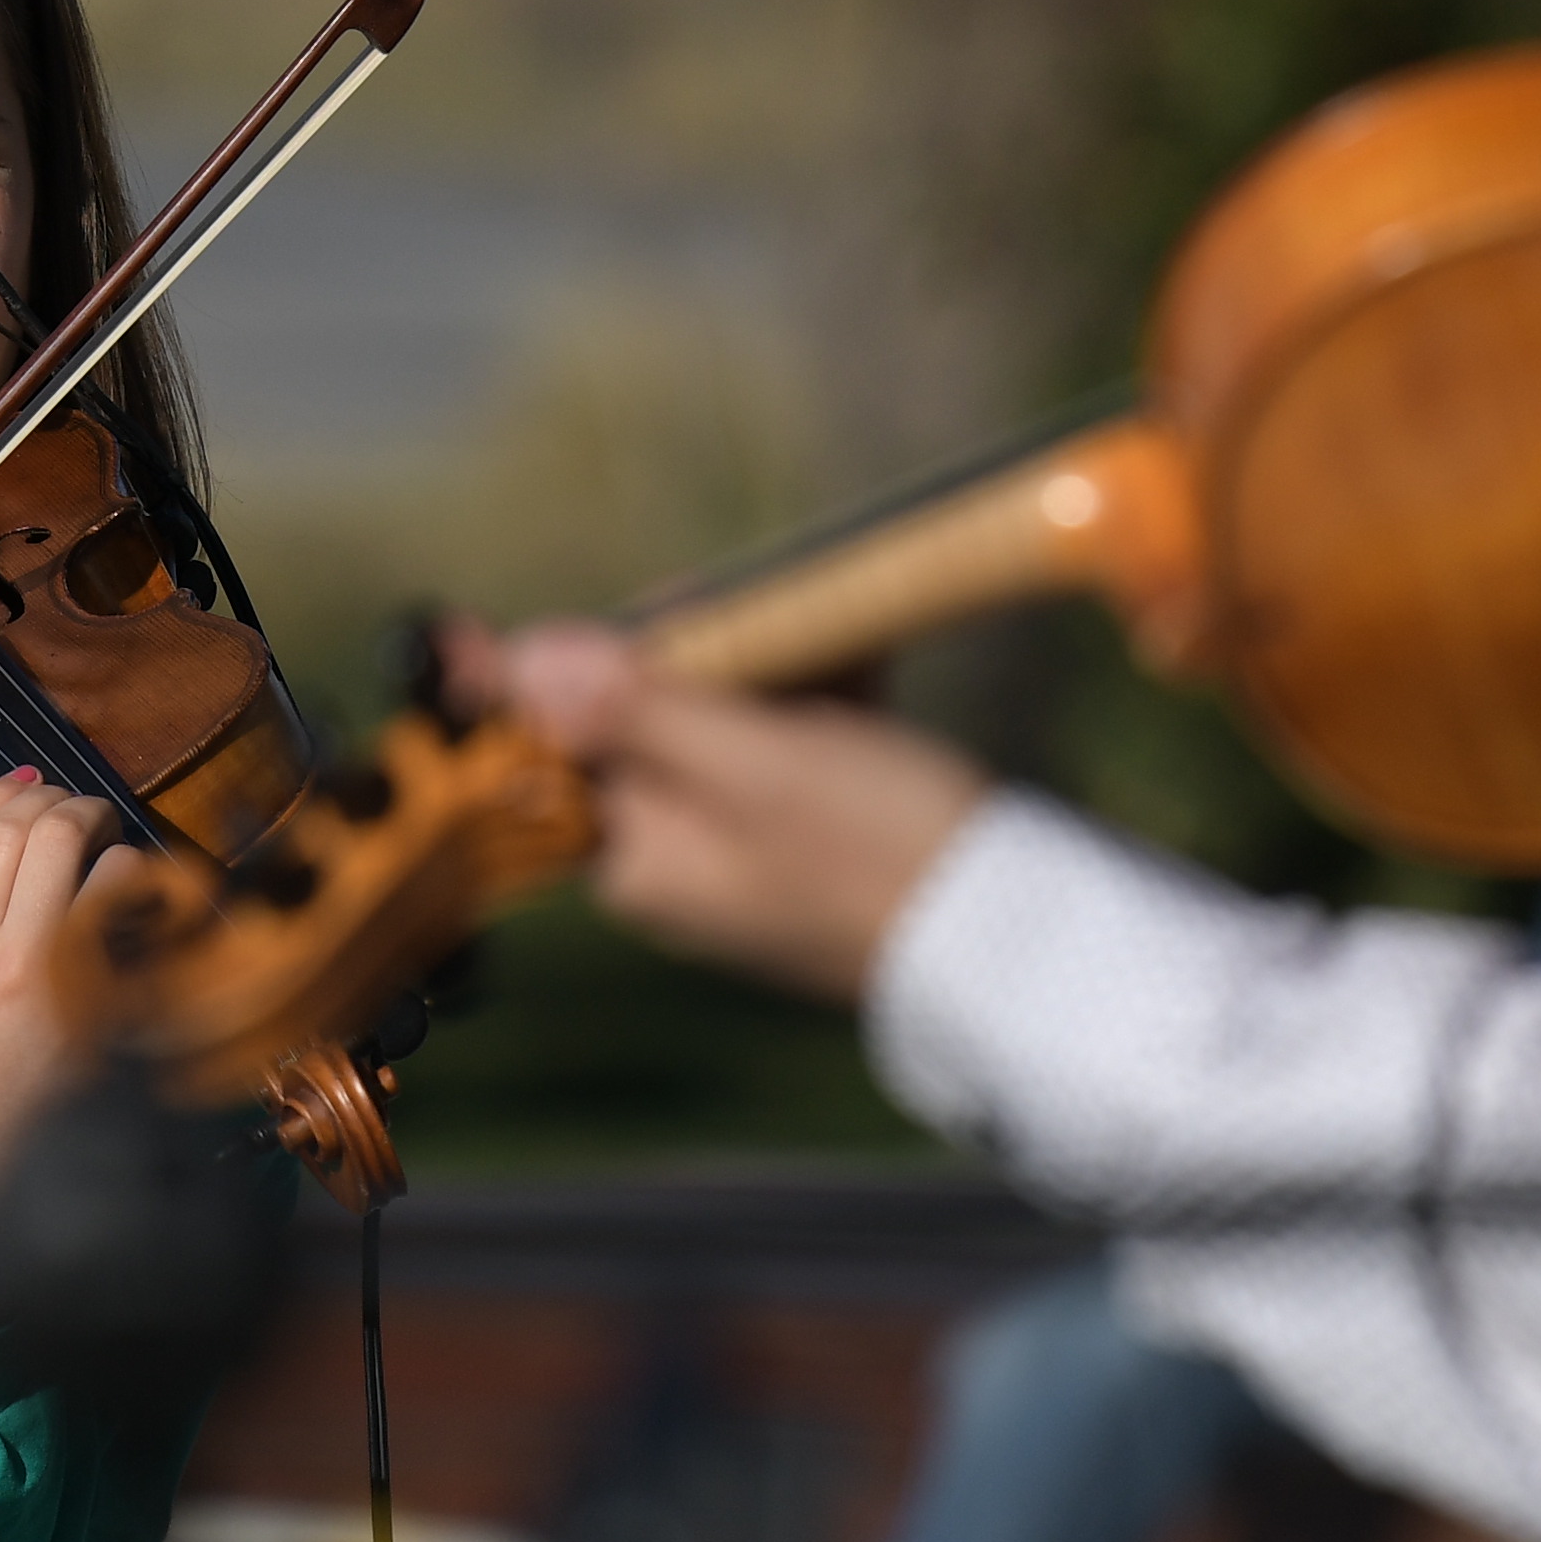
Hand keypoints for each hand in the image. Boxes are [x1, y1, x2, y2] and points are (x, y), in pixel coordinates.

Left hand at [468, 618, 994, 1006]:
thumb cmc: (878, 849)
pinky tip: (864, 647)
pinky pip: (793, 744)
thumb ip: (634, 712)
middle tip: (756, 606)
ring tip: (827, 621)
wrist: (1017, 935)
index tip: (629, 609)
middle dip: (697, 647)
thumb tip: (522, 665)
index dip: (576, 663)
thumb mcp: (754, 765)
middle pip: (645, 720)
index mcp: (639, 858)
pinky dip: (822, 692)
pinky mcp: (816, 836)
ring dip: (768, 659)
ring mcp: (750, 848)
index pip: (560, 745)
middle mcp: (680, 860)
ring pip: (725, 721)